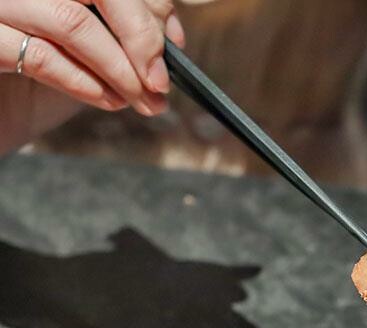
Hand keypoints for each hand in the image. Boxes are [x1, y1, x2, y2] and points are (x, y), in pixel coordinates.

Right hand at [0, 0, 184, 114]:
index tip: (174, 47)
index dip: (151, 8)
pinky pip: (43, 57)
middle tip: (159, 82)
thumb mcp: (94, 45)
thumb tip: (172, 39)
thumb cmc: (45, 69)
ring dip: (119, 70)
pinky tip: (109, 100)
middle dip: (139, 38)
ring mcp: (2, 4)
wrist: (2, 105)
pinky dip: (85, 83)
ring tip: (141, 100)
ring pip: (73, 23)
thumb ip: (127, 32)